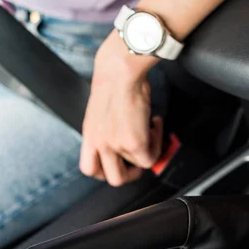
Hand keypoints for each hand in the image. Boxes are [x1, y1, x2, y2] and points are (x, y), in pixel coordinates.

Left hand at [80, 32, 162, 185]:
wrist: (120, 70)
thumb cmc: (115, 80)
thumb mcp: (103, 110)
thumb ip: (109, 128)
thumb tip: (127, 136)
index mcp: (90, 135)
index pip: (90, 169)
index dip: (107, 170)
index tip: (120, 161)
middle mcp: (99, 143)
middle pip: (111, 178)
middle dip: (129, 173)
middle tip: (139, 159)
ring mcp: (115, 145)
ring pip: (136, 169)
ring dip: (147, 153)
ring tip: (150, 131)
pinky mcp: (133, 143)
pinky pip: (150, 159)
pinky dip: (158, 144)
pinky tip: (155, 124)